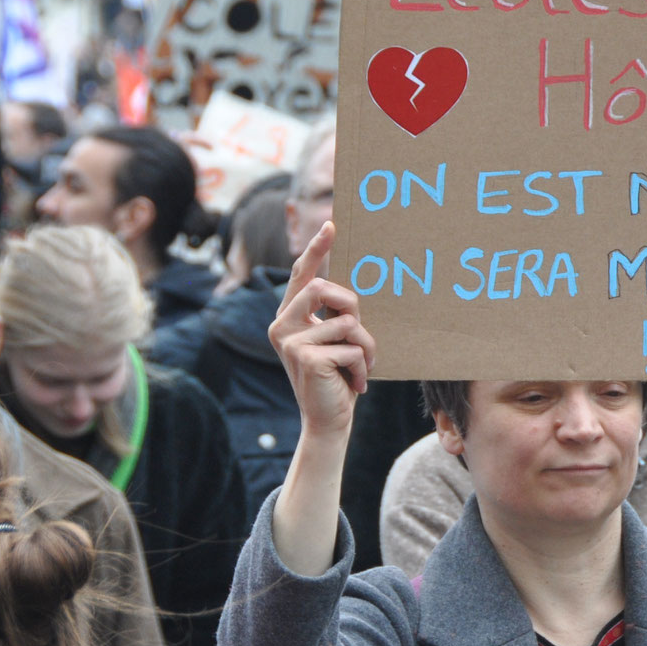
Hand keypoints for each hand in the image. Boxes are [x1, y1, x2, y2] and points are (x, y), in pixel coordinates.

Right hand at [270, 221, 374, 441]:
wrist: (329, 420)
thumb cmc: (338, 377)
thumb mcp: (336, 340)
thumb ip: (336, 314)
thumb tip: (355, 285)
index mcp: (289, 317)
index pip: (302, 275)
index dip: (316, 249)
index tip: (331, 224)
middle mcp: (281, 325)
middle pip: (324, 288)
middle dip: (352, 308)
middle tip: (361, 336)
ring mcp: (290, 341)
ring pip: (345, 321)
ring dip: (365, 346)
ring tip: (360, 366)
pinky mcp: (305, 357)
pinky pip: (350, 346)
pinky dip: (360, 365)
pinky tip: (353, 382)